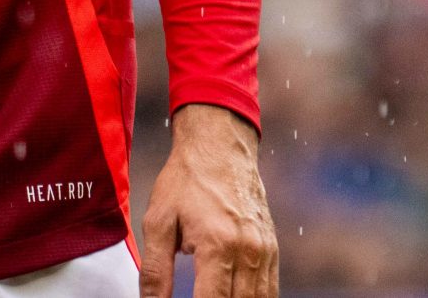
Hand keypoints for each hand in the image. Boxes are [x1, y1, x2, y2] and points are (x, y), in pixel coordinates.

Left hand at [140, 103, 277, 297]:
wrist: (220, 145)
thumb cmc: (185, 180)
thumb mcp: (158, 222)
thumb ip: (155, 272)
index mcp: (218, 244)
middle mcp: (248, 251)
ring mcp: (265, 250)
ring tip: (213, 297)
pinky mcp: (273, 248)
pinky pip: (270, 290)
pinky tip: (234, 297)